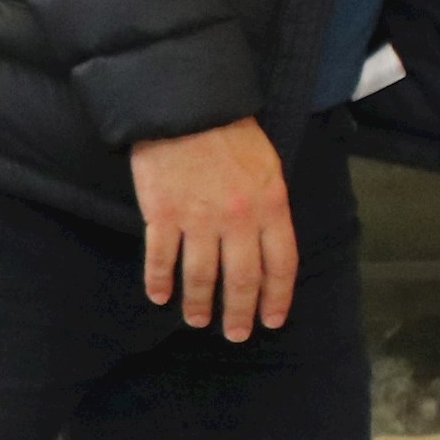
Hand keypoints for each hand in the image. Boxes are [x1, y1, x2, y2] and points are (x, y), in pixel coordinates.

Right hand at [131, 118, 295, 341]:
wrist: (187, 105)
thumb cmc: (231, 130)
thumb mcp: (267, 165)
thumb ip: (270, 205)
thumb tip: (268, 241)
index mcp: (271, 205)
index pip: (280, 264)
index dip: (277, 297)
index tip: (272, 319)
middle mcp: (238, 219)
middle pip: (242, 279)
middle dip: (240, 312)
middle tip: (235, 334)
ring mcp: (199, 219)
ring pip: (202, 276)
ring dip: (200, 304)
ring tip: (198, 320)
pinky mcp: (163, 214)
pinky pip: (162, 258)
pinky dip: (159, 282)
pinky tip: (159, 297)